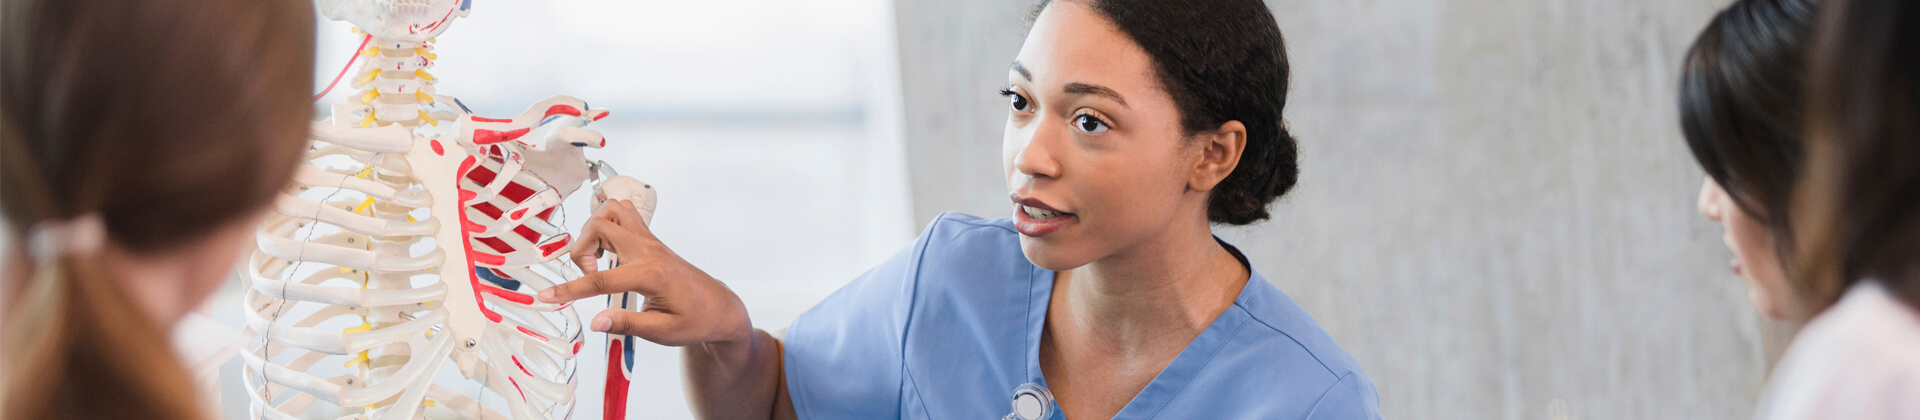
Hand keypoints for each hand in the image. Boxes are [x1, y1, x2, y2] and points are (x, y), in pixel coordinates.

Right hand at [538, 200, 753, 347]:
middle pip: (601, 225)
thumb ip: (627, 325)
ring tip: (597, 258)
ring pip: (613, 209)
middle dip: (581, 248)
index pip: (600, 279)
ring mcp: (650, 241)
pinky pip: (624, 214)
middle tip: (588, 274)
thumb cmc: (695, 321)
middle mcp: (649, 250)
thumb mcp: (662, 332)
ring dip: (594, 229)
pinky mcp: (650, 240)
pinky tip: (607, 250)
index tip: (546, 297)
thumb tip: (595, 323)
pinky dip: (607, 224)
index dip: (569, 289)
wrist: (719, 307)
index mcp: (650, 275)